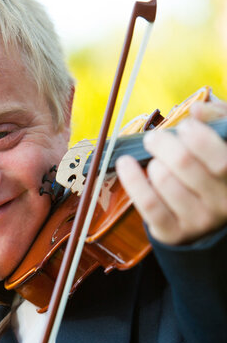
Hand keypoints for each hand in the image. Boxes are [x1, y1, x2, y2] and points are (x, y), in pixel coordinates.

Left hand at [115, 100, 226, 244]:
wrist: (204, 215)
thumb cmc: (211, 168)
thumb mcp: (223, 142)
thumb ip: (218, 120)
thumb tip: (197, 109)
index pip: (221, 160)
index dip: (198, 136)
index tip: (184, 126)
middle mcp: (224, 204)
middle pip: (184, 162)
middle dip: (163, 142)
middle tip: (154, 138)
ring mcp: (199, 221)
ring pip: (163, 179)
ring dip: (152, 163)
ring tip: (155, 162)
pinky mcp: (174, 233)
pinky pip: (147, 203)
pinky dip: (132, 179)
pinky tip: (125, 163)